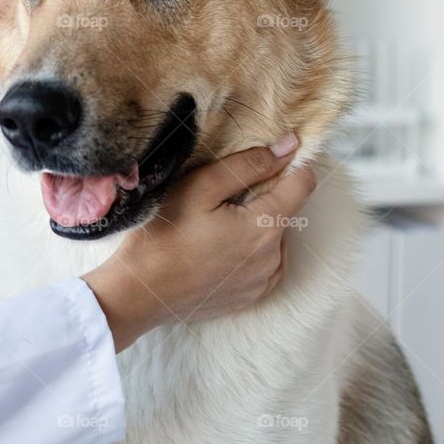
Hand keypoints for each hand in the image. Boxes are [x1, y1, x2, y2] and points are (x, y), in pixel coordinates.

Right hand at [82, 139, 317, 351]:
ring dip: (255, 227)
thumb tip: (288, 146)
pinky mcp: (250, 297)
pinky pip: (263, 264)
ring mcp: (263, 280)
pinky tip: (217, 251)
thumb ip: (247, 165)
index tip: (266, 160)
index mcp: (265, 225)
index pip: (303, 184)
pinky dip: (248, 252)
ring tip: (213, 229)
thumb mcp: (200, 188)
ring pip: (274, 238)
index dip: (290, 165)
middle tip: (219, 201)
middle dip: (261, 199)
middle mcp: (273, 256)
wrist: (140, 294)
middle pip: (284, 211)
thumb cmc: (164, 235)